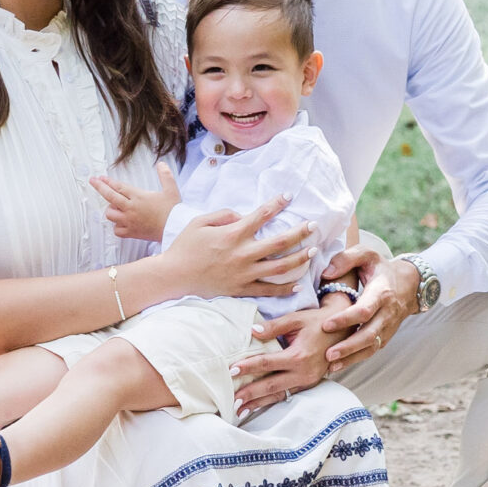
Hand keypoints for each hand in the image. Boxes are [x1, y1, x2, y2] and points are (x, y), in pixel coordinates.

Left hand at [88, 163, 181, 242]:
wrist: (176, 229)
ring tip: (115, 206)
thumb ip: (165, 175)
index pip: (118, 187)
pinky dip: (117, 226)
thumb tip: (161, 164)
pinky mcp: (132, 233)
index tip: (100, 178)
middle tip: (93, 181)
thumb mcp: (171, 190)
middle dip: (99, 187)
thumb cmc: (173, 210)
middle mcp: (131, 208)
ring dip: (110, 209)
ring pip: (110, 214)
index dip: (108, 181)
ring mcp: (130, 221)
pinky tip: (121, 223)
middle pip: (110, 197)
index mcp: (139, 196)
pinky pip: (117, 230)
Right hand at [160, 197, 310, 297]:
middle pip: (279, 242)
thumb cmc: (184, 246)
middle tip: (314, 226)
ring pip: (279, 267)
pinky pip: (267, 290)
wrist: (173, 276)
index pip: (261, 215)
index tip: (289, 196)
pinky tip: (297, 285)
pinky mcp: (240, 289)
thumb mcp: (199, 222)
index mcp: (233, 234)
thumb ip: (223, 214)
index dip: (277, 204)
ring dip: (299, 258)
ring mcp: (243, 273)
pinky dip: (284, 288)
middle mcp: (242, 254)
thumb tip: (242, 215)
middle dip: (300, 232)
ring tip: (312, 252)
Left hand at [231, 305, 347, 417]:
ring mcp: (308, 380)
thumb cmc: (319, 321)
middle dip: (250, 394)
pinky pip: (288, 394)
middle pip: (271, 386)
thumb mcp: (297, 319)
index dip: (248, 366)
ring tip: (240, 410)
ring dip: (259, 403)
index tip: (231, 369)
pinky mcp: (310, 383)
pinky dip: (272, 400)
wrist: (345, 330)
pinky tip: (258, 405)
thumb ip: (274, 326)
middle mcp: (304, 372)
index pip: (267, 363)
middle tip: (231, 400)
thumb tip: (252, 331)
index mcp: (299, 356)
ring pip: (279, 395)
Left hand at [323, 250, 419, 372]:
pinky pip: (372, 351)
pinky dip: (355, 360)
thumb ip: (345, 259)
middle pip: (369, 334)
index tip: (326, 324)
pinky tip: (337, 366)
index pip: (365, 310)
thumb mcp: (366, 254)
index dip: (346, 319)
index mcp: (382, 292)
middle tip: (328, 353)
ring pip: (371, 346)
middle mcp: (387, 313)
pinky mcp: (385, 336)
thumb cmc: (380, 268)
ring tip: (331, 365)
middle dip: (349, 346)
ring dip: (352, 357)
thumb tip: (326, 274)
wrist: (409, 284)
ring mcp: (388, 327)